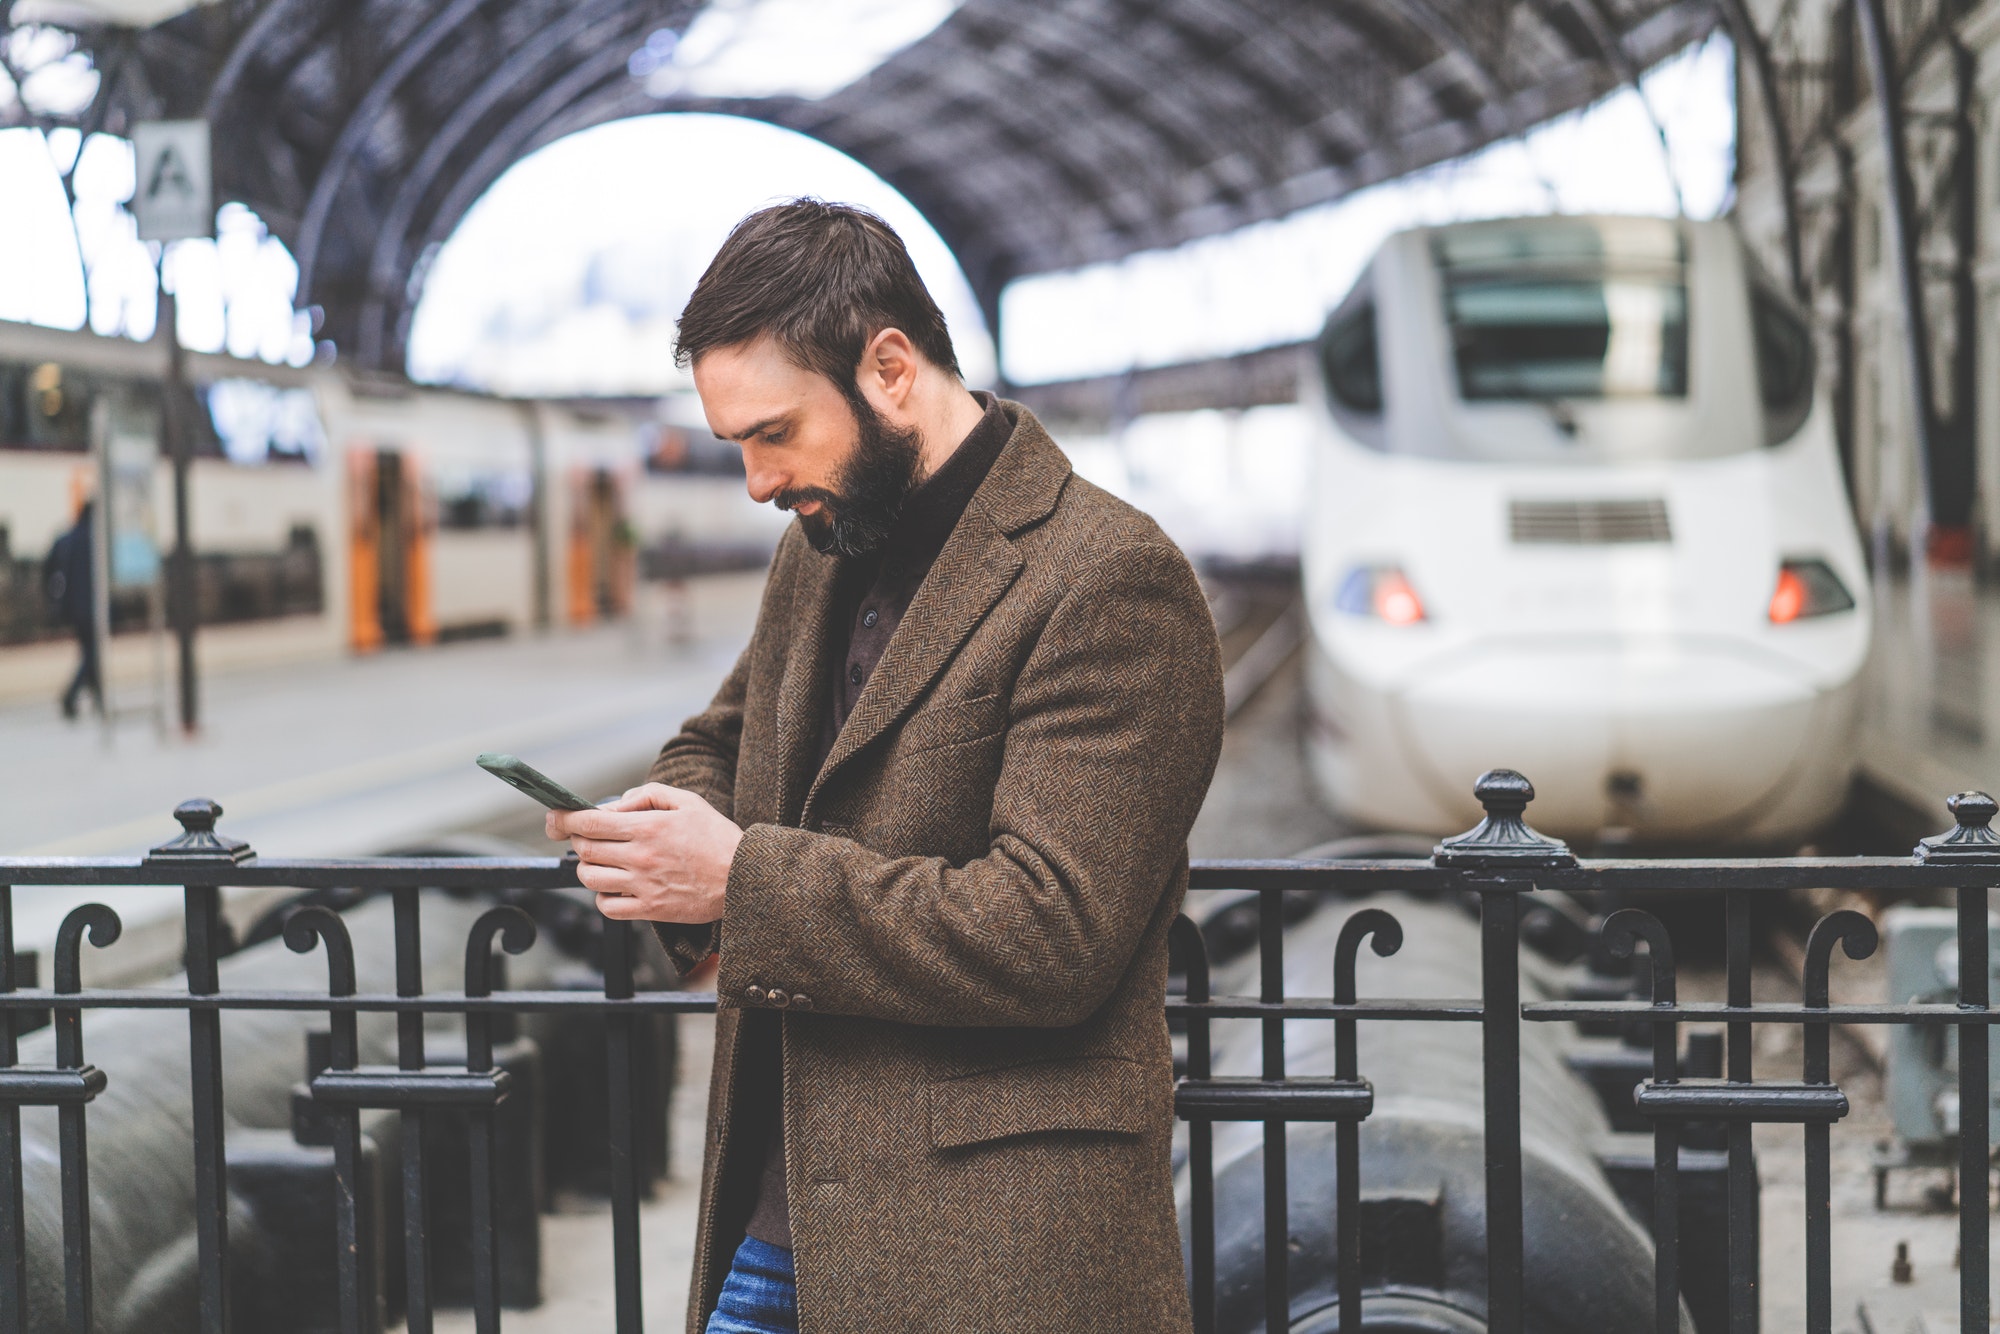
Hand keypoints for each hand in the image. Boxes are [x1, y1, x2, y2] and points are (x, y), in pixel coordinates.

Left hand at [546, 783, 741, 923]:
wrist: (744, 878)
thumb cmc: (717, 838)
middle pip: (585, 849)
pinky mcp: (650, 909)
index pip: (589, 822)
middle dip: (577, 840)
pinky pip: (607, 907)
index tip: (554, 818)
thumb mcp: (688, 802)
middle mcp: (640, 857)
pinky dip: (603, 896)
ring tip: (603, 861)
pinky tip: (616, 886)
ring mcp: (643, 885)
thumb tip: (615, 805)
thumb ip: (648, 796)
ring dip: (588, 867)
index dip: (563, 819)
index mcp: (648, 828)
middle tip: (587, 836)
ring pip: (590, 878)